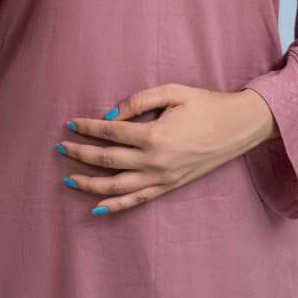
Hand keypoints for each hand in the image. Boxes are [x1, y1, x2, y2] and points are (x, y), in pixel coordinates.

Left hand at [55, 82, 278, 214]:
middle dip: (81, 154)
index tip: (70, 124)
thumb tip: (110, 114)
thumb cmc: (205, 104)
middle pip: (108, 160)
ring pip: (117, 186)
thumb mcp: (173, 91)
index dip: (87, 128)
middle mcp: (155, 161)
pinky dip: (115, 206)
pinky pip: (137, 201)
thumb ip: (139, 100)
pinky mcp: (169, 187)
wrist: (237, 127)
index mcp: (154, 134)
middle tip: (60, 148)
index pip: (110, 132)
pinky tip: (96, 206)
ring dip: (90, 183)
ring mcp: (162, 178)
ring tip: (69, 178)